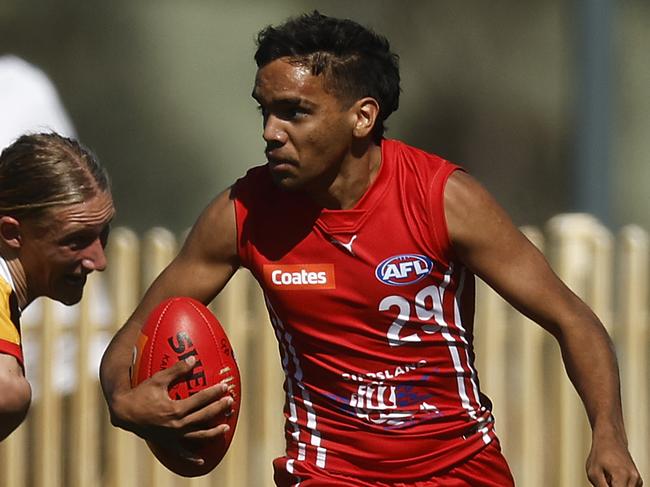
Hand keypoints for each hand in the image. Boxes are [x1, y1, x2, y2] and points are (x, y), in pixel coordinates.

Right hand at [107, 357, 232, 464]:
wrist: (124, 413)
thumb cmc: (141, 394)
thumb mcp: (158, 379)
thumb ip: (177, 370)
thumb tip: (194, 359)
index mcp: (175, 409)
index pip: (201, 400)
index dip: (214, 392)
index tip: (225, 386)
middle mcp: (176, 425)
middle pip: (203, 416)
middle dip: (219, 408)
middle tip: (230, 401)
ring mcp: (172, 436)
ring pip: (198, 436)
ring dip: (213, 432)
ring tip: (226, 428)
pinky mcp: (167, 443)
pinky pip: (181, 452)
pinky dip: (191, 458)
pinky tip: (202, 461)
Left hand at [586, 430, 642, 486]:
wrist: (610, 439)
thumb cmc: (600, 453)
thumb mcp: (593, 472)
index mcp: (622, 476)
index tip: (604, 484)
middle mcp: (634, 479)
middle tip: (605, 480)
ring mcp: (637, 480)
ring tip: (608, 478)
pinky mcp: (638, 480)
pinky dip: (621, 486)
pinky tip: (613, 479)